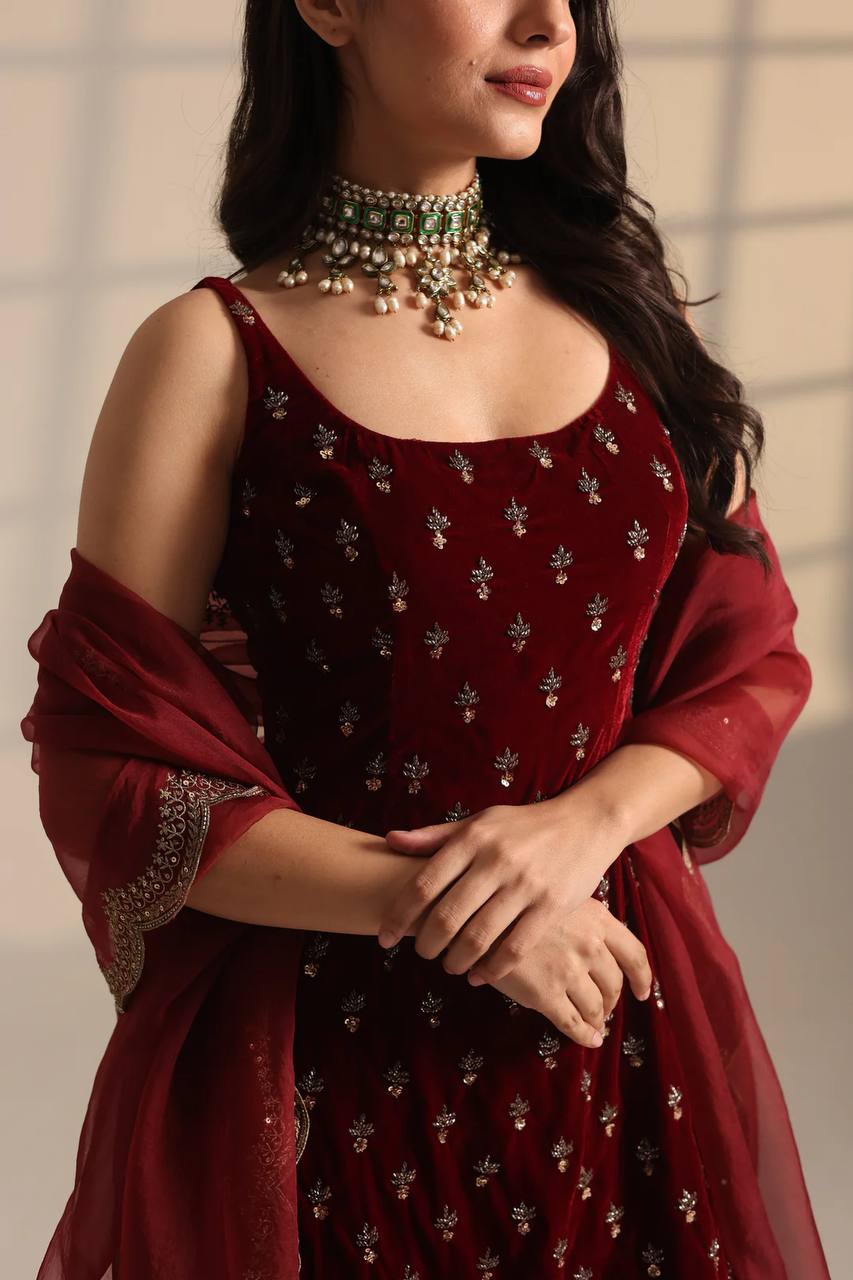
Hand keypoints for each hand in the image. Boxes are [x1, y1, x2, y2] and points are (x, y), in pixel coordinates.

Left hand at [378, 795, 628, 981]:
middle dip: (426, 944)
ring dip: (455, 961)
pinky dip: (491, 969)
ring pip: (478, 937)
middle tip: (421, 953)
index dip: (398, 916)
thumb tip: (389, 840)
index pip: (423, 884)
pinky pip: (514, 948)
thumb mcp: (478, 822)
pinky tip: (479, 975)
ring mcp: (525, 884)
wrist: (584, 822)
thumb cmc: (523, 826)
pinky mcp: (551, 906)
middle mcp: (496, 860)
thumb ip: (435, 836)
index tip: (385, 937)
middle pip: (447, 916)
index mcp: (472, 838)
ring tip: (448, 966)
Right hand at [481, 897, 652, 1047]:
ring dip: (598, 1020)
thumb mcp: (555, 900)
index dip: (642, 977)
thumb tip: (594, 947)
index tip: (642, 992)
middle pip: (614, 983)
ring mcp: (569, 971)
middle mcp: (589, 944)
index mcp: (596, 918)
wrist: (474, 916)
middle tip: (604, 1009)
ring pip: (596, 1007)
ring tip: (593, 1025)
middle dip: (611, 1001)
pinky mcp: (546, 995)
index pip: (634, 953)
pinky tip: (588, 1039)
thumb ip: (579, 920)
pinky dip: (585, 1036)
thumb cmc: (513, 905)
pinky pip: (574, 1024)